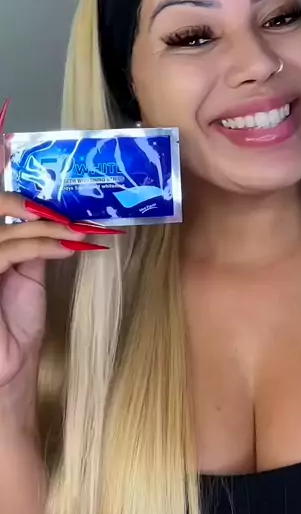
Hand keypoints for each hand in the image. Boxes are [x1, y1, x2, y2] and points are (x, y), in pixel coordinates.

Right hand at [0, 99, 120, 420]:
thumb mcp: (26, 280)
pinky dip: (45, 245)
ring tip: (80, 229)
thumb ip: (34, 247)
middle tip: (65, 203)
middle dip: (29, 196)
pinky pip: (12, 251)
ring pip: (7, 224)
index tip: (9, 138)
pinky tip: (71, 246)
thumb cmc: (11, 328)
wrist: (5, 375)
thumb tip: (60, 222)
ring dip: (49, 224)